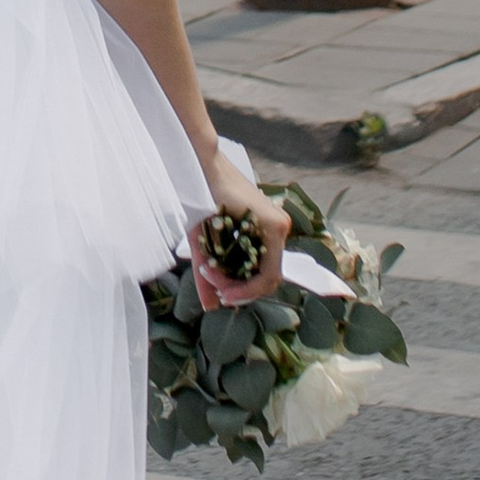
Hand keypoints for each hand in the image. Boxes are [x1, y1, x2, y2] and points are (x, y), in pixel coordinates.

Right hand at [192, 154, 289, 307]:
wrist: (199, 171)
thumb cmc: (202, 202)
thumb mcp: (205, 246)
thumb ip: (209, 277)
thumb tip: (212, 308)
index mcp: (264, 235)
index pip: (263, 276)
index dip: (243, 292)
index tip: (221, 296)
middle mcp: (277, 232)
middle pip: (268, 280)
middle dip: (239, 291)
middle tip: (215, 288)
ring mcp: (280, 228)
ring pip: (269, 277)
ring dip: (237, 286)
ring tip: (210, 277)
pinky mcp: (276, 225)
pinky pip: (268, 268)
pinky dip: (244, 279)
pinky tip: (218, 275)